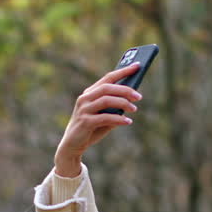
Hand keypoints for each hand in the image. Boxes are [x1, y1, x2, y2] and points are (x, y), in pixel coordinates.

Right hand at [53, 62, 141, 176]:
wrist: (72, 145)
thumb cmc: (91, 129)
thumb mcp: (105, 116)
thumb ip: (115, 108)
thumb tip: (132, 100)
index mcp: (89, 93)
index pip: (108, 78)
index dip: (123, 71)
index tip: (137, 66)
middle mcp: (85, 98)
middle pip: (108, 88)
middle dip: (125, 90)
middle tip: (139, 96)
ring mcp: (84, 109)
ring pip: (106, 100)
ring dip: (123, 103)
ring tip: (134, 109)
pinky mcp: (85, 122)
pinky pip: (105, 117)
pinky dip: (118, 119)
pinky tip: (127, 122)